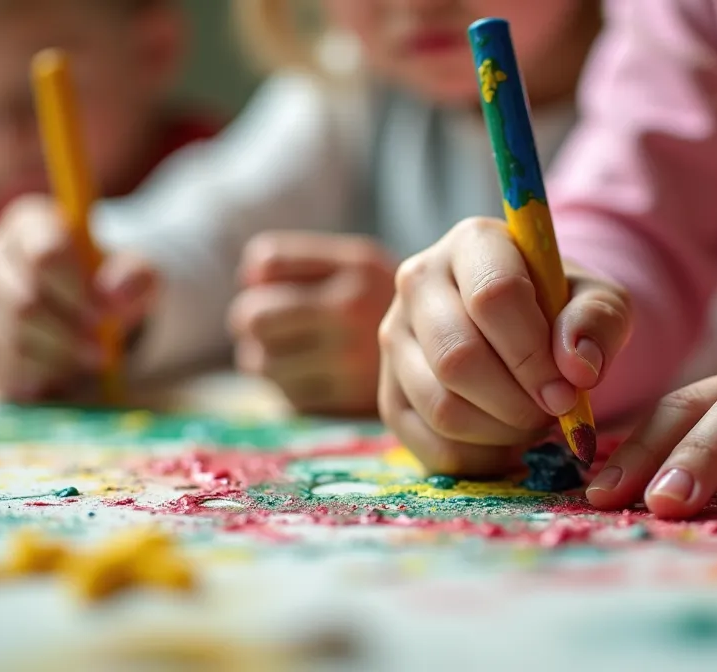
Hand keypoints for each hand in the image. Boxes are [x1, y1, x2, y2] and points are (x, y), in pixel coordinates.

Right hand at [0, 194, 157, 399]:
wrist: (94, 311)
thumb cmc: (113, 283)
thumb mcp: (139, 274)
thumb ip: (135, 276)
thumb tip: (113, 295)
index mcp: (29, 224)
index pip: (42, 255)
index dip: (76, 290)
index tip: (106, 315)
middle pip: (21, 302)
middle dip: (67, 332)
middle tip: (103, 351)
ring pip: (8, 341)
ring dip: (57, 358)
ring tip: (90, 360)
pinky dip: (37, 380)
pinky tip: (63, 373)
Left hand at [228, 231, 394, 414]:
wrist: (469, 357)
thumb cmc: (392, 305)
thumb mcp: (361, 263)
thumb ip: (301, 259)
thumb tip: (246, 276)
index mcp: (356, 270)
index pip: (266, 264)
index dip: (259, 280)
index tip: (271, 291)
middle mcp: (354, 313)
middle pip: (254, 317)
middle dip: (251, 323)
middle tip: (266, 329)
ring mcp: (350, 362)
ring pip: (262, 362)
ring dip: (267, 359)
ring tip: (296, 354)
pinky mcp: (348, 405)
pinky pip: (288, 397)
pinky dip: (291, 389)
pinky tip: (317, 379)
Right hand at [378, 217, 632, 475]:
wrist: (530, 327)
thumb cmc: (565, 309)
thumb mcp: (601, 301)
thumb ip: (598, 321)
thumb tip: (577, 367)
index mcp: (472, 243)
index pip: (494, 296)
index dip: (534, 355)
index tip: (568, 390)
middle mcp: (418, 281)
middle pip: (458, 357)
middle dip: (518, 402)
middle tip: (554, 411)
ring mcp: (395, 338)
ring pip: (441, 407)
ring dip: (502, 432)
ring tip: (532, 420)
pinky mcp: (389, 392)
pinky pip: (431, 445)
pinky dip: (481, 458)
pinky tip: (507, 439)